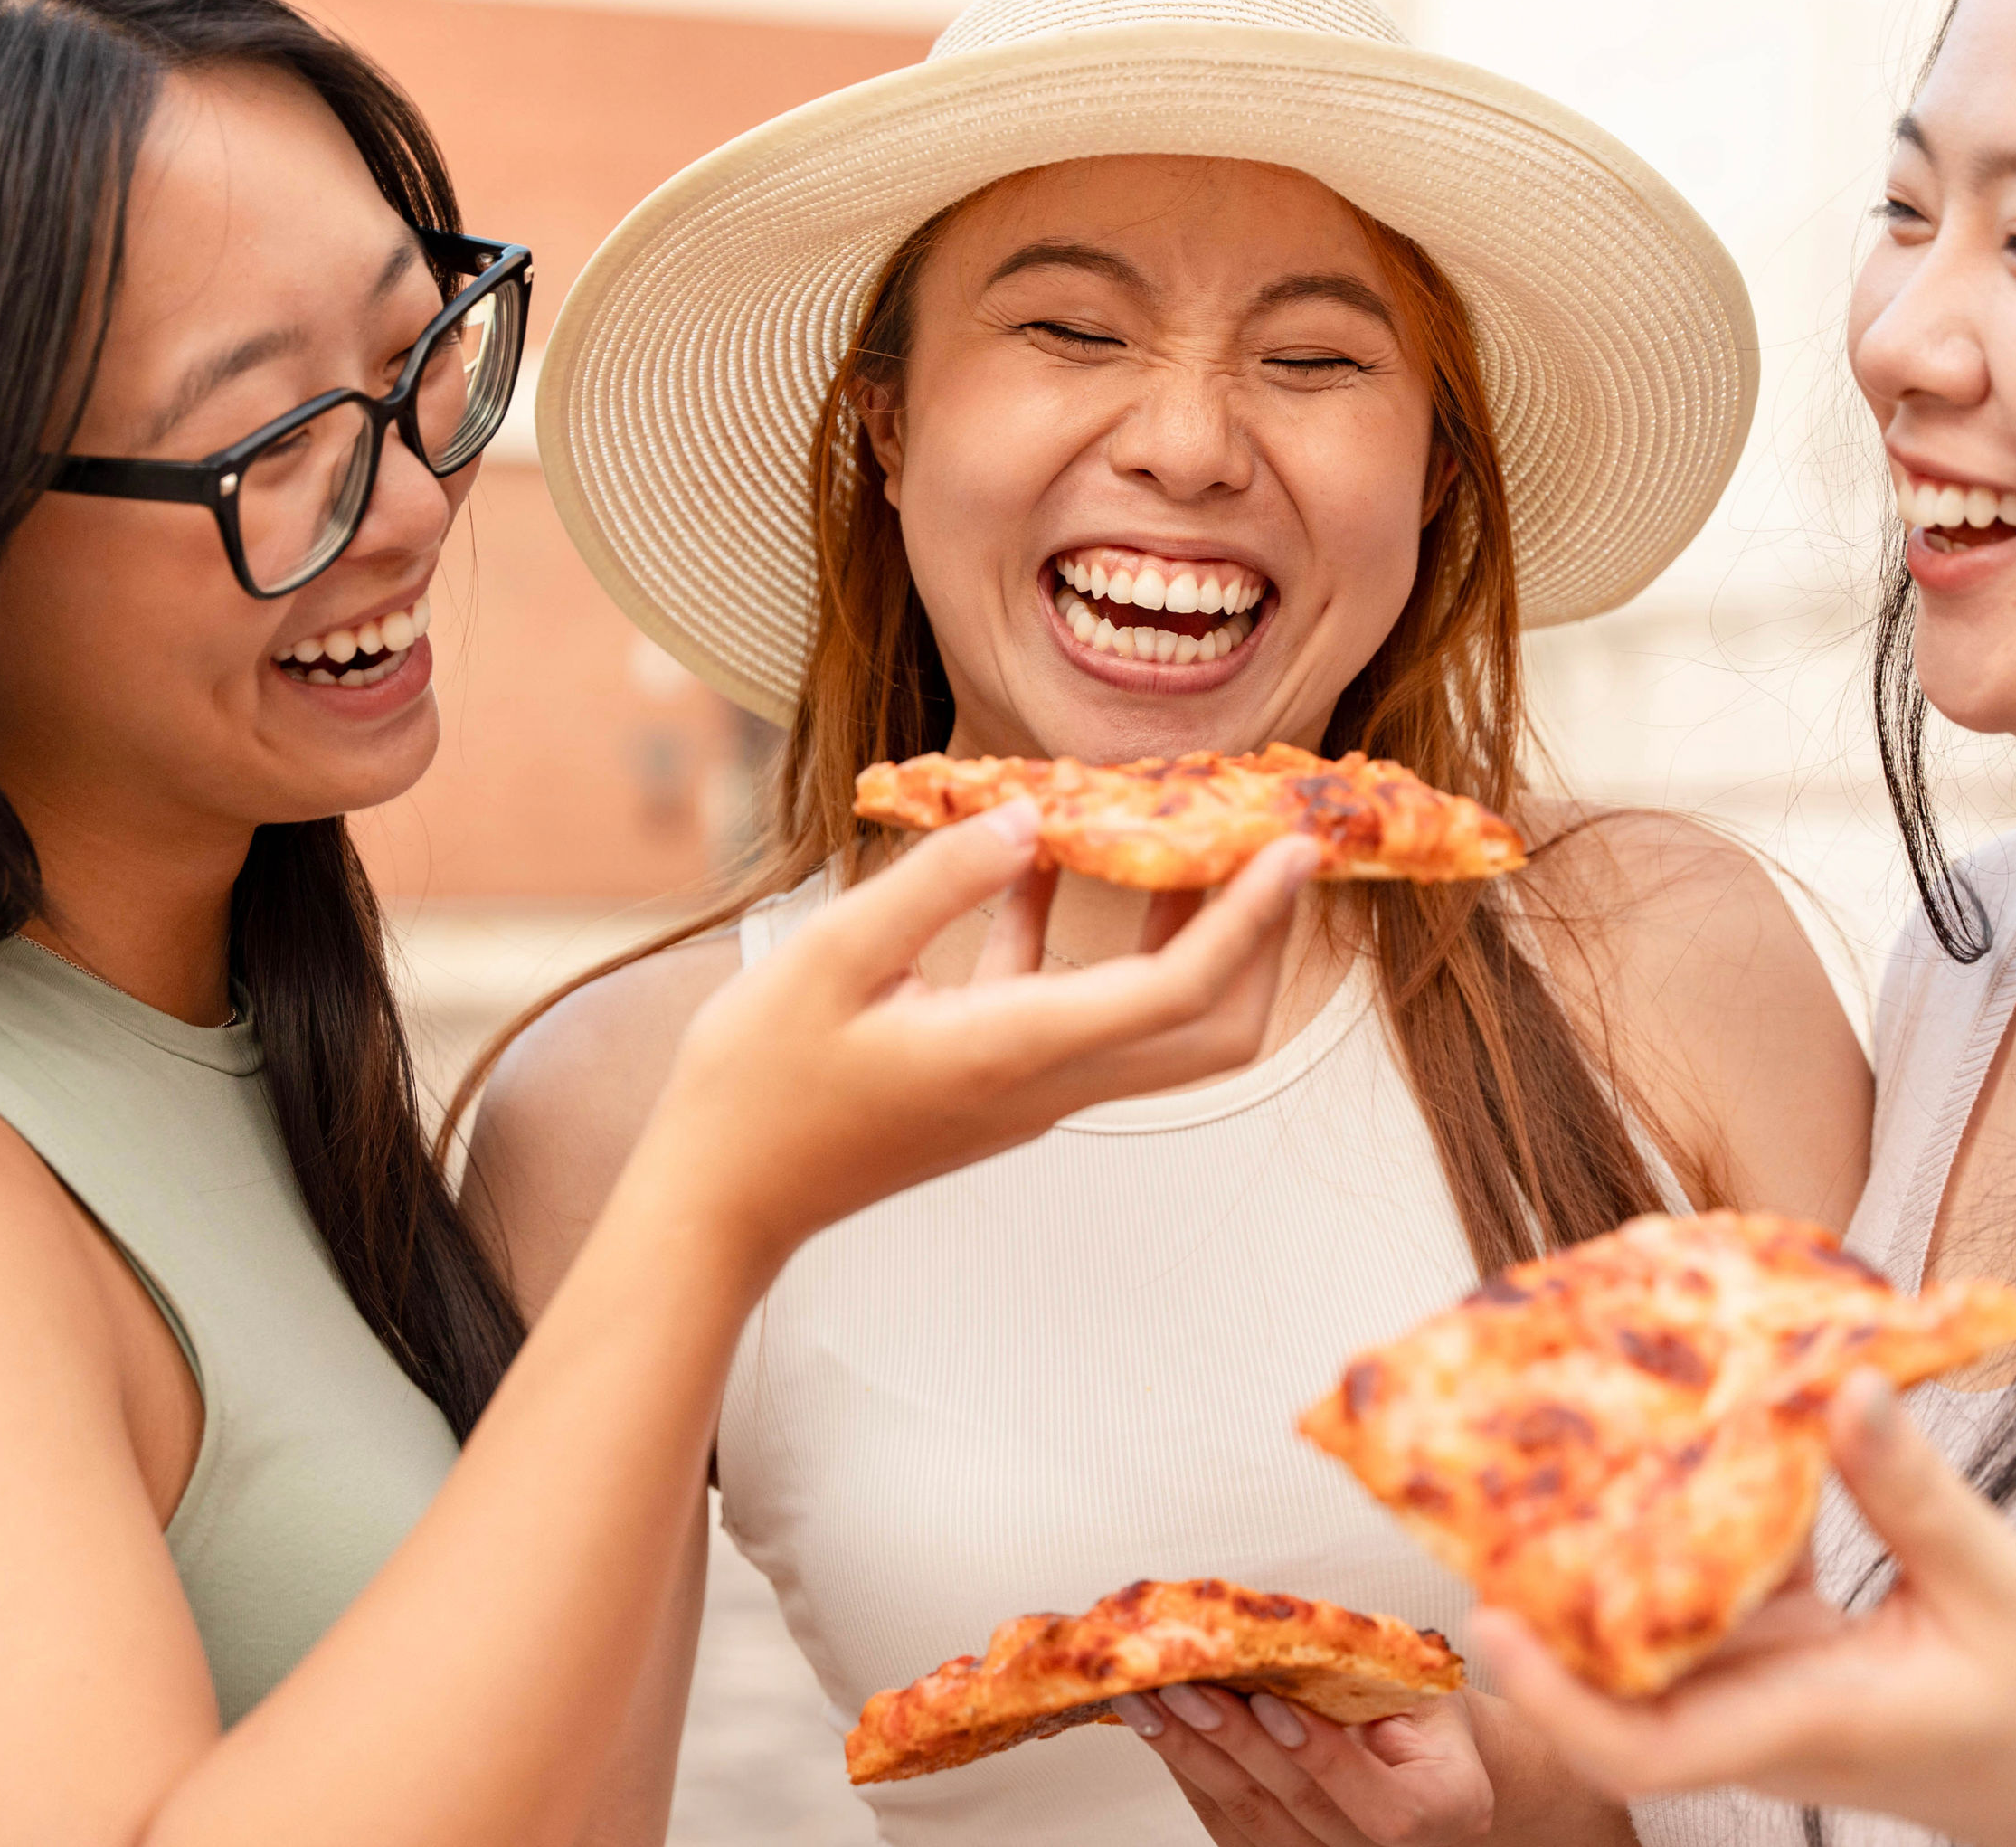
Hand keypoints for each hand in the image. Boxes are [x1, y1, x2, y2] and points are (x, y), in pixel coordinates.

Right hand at [626, 802, 1315, 1262]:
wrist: (722, 1197)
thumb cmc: (759, 1085)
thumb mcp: (830, 958)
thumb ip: (937, 885)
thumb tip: (1029, 819)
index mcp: (1014, 1051)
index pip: (1177, 991)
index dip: (1250, 919)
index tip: (1292, 848)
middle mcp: (1046, 1081)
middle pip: (1211, 1031)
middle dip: (1260, 942)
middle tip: (1266, 846)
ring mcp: (1030, 1088)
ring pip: (1158, 1022)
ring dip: (1191, 937)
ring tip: (1183, 835)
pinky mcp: (1000, 1079)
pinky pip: (1078, 1007)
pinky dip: (1087, 937)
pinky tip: (1043, 858)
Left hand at [1116, 1685, 1492, 1846]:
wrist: (1432, 1760)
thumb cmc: (1428, 1714)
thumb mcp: (1423, 1685)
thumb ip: (1373, 1681)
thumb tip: (1295, 1639)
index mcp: (1445, 1810)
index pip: (1381, 1805)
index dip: (1320, 1753)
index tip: (1269, 1701)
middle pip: (1298, 1807)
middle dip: (1230, 1740)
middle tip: (1181, 1685)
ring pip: (1250, 1820)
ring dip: (1190, 1754)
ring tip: (1149, 1702)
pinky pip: (1228, 1824)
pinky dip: (1190, 1771)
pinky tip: (1161, 1729)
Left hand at [1480, 1373, 2015, 1846]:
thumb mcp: (2008, 1588)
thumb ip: (1910, 1491)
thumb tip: (1836, 1382)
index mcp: (1811, 1723)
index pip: (1641, 1742)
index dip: (1549, 1693)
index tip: (1489, 1618)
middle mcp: (1777, 1717)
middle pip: (1626, 1675)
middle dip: (1553, 1591)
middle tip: (1498, 1481)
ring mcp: (1787, 1693)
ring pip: (1671, 1629)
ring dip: (1622, 1550)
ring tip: (1571, 1438)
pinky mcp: (1810, 1662)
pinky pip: (1728, 1600)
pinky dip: (1702, 1533)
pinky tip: (1695, 1442)